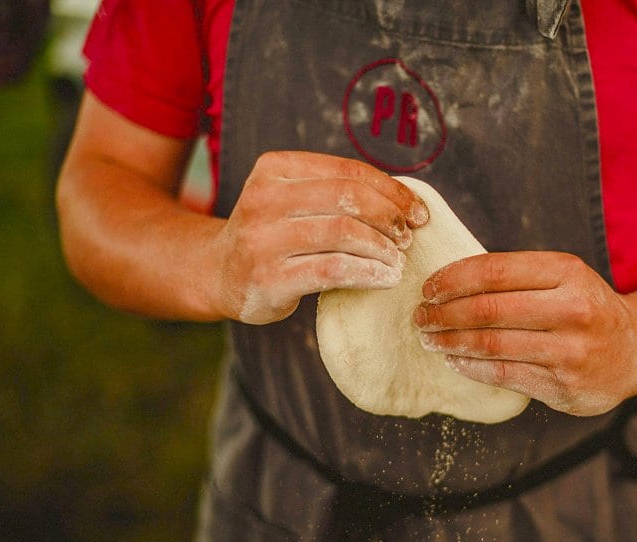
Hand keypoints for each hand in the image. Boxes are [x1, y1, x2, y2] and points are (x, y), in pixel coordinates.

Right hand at [209, 151, 428, 323]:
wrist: (217, 273)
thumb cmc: (272, 236)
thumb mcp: (291, 200)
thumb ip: (332, 192)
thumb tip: (404, 200)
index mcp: (274, 168)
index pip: (349, 171)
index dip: (392, 191)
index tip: (418, 212)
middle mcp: (264, 198)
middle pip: (348, 198)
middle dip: (389, 218)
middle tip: (407, 238)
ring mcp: (263, 239)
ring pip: (343, 233)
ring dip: (382, 248)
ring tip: (397, 261)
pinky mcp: (269, 278)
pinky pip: (333, 270)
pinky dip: (368, 273)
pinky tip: (384, 279)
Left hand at [413, 252, 636, 415]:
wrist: (636, 351)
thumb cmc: (585, 308)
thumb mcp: (563, 277)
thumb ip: (516, 276)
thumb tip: (448, 280)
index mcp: (567, 272)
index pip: (493, 271)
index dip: (452, 279)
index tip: (428, 287)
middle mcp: (573, 309)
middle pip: (488, 309)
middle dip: (444, 313)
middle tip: (421, 316)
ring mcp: (570, 351)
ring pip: (492, 344)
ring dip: (450, 341)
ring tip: (430, 338)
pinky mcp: (564, 385)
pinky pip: (502, 374)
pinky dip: (469, 366)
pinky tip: (453, 359)